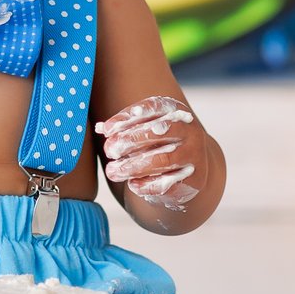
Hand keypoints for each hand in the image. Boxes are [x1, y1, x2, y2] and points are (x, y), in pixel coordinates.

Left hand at [95, 95, 205, 209]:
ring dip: (134, 166)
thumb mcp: (143, 133)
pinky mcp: (194, 180)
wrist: (187, 173)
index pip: (153, 108)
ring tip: (113, 171)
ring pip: (163, 160)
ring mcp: (194, 156)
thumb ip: (122, 129)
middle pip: (159, 131)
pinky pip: (170, 183)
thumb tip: (99, 128)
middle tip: (109, 151)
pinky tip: (132, 185)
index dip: (128, 117)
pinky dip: (148, 185)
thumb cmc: (157, 146)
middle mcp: (190, 131)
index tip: (106, 130)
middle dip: (130, 140)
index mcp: (177, 112)